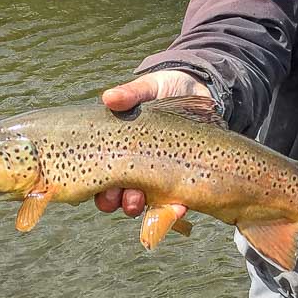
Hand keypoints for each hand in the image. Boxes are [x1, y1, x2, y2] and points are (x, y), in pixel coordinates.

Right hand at [94, 70, 209, 216]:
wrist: (200, 91)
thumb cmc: (166, 88)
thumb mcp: (148, 88)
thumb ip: (131, 94)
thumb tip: (109, 97)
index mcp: (116, 147)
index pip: (97, 174)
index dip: (96, 187)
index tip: (103, 186)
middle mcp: (131, 167)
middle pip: (115, 196)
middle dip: (118, 201)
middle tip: (128, 196)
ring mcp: (155, 176)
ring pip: (140, 203)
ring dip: (140, 206)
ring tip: (144, 201)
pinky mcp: (178, 181)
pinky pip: (172, 202)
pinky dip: (173, 209)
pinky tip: (179, 207)